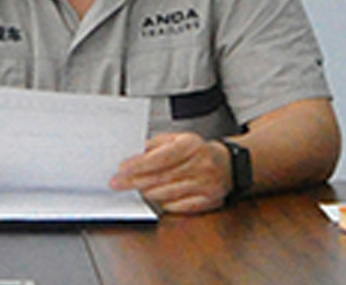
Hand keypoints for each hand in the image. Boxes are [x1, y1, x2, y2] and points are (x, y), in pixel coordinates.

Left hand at [113, 132, 233, 213]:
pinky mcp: (210, 200)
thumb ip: (155, 145)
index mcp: (191, 146)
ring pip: (168, 193)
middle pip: (161, 177)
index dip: (139, 164)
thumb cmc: (197, 151)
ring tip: (136, 189)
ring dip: (148, 192)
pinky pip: (181, 206)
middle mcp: (201, 164)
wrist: (228, 164)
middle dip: (135, 181)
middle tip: (117, 183)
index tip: (122, 169)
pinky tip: (158, 198)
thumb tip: (132, 155)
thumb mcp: (177, 139)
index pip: (161, 157)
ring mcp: (207, 184)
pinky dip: (166, 203)